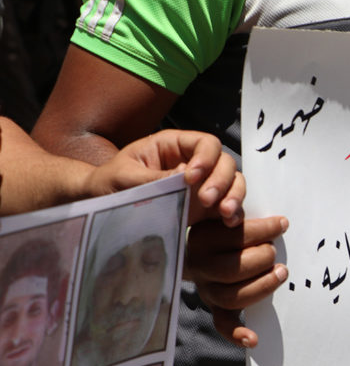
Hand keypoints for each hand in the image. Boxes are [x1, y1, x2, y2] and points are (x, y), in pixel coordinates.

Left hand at [87, 129, 243, 225]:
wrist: (100, 204)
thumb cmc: (109, 182)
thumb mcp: (125, 177)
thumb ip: (155, 177)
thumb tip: (185, 178)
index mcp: (174, 146)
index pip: (205, 143)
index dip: (206, 158)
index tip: (192, 177)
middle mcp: (193, 162)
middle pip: (225, 163)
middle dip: (221, 181)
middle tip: (207, 200)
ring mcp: (202, 185)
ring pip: (232, 183)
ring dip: (233, 196)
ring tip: (224, 213)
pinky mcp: (204, 207)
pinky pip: (228, 205)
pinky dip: (234, 213)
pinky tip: (230, 222)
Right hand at [186, 216, 289, 346]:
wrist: (199, 248)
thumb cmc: (226, 227)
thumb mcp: (227, 214)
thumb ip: (241, 211)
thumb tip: (275, 222)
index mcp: (201, 239)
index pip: (233, 236)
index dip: (262, 230)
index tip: (283, 224)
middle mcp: (199, 266)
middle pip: (231, 270)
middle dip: (261, 259)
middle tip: (275, 251)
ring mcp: (206, 289)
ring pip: (232, 297)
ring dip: (262, 286)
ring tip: (282, 272)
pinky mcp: (215, 306)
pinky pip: (223, 324)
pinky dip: (237, 334)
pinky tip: (253, 340)